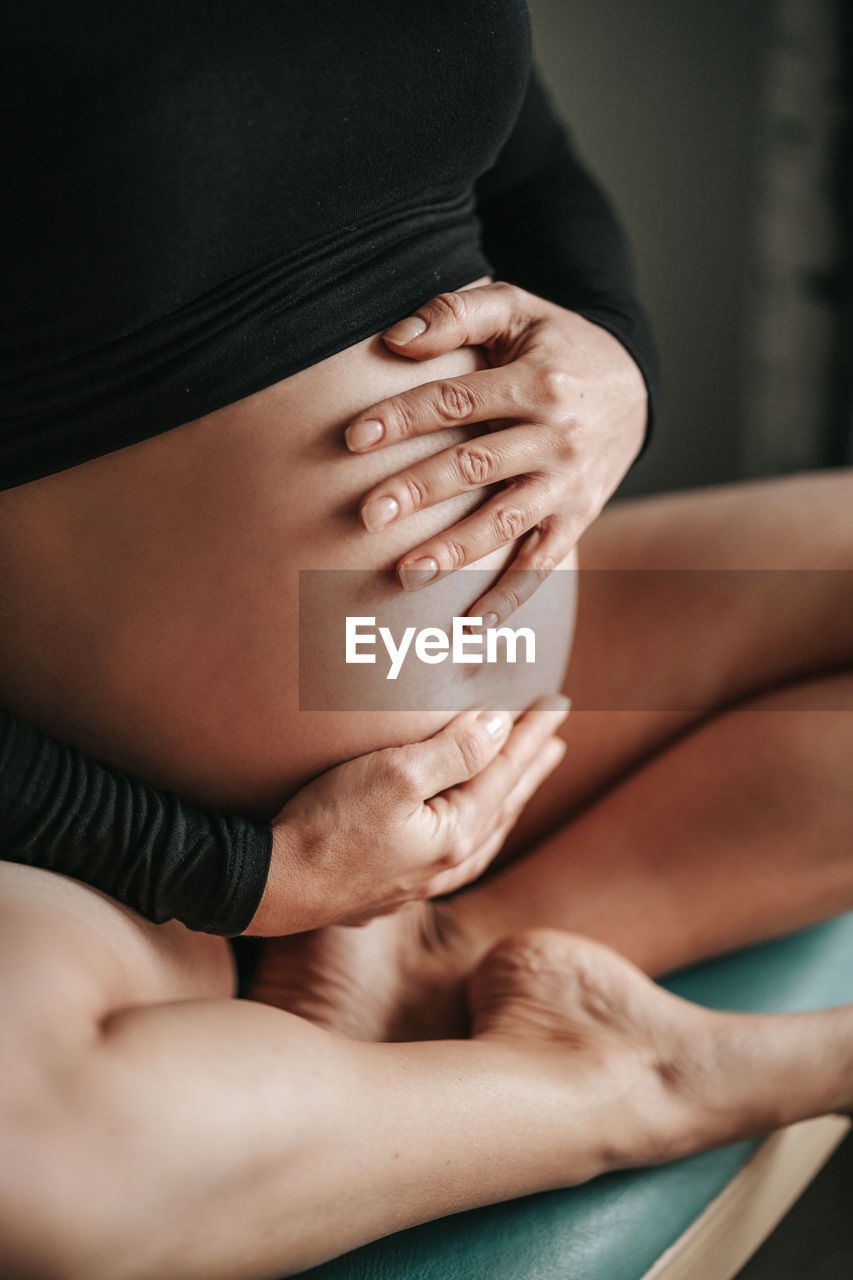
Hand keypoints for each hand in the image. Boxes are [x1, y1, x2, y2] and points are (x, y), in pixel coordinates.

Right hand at [244, 696, 568, 934]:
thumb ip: (454, 750)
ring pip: (485, 833)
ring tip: (525, 780)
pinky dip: (477, 830)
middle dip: (530, 765)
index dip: (532, 733)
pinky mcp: (392, 887)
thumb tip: (501, 725)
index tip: (557, 702)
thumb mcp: (394, 774)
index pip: (506, 771)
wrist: (271, 887)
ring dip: (508, 799)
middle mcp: (449, 863)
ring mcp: (421, 881)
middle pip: (503, 803)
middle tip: (556, 738)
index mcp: (458, 833)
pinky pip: (458, 851)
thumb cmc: (327, 825)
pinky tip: (467, 832)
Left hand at [345, 281, 647, 623]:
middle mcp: (557, 436)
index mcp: (537, 380)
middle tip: (367, 516)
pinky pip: (541, 564)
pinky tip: (468, 630)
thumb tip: (395, 340)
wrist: (635, 384)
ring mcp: (569, 484)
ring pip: (506, 521)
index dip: (403, 419)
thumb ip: (457, 313)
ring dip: (456, 551)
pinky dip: (508, 600)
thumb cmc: (556, 345)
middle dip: (419, 491)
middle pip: (476, 465)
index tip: (353, 439)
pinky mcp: (579, 518)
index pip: (456, 400)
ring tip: (405, 575)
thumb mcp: (517, 308)